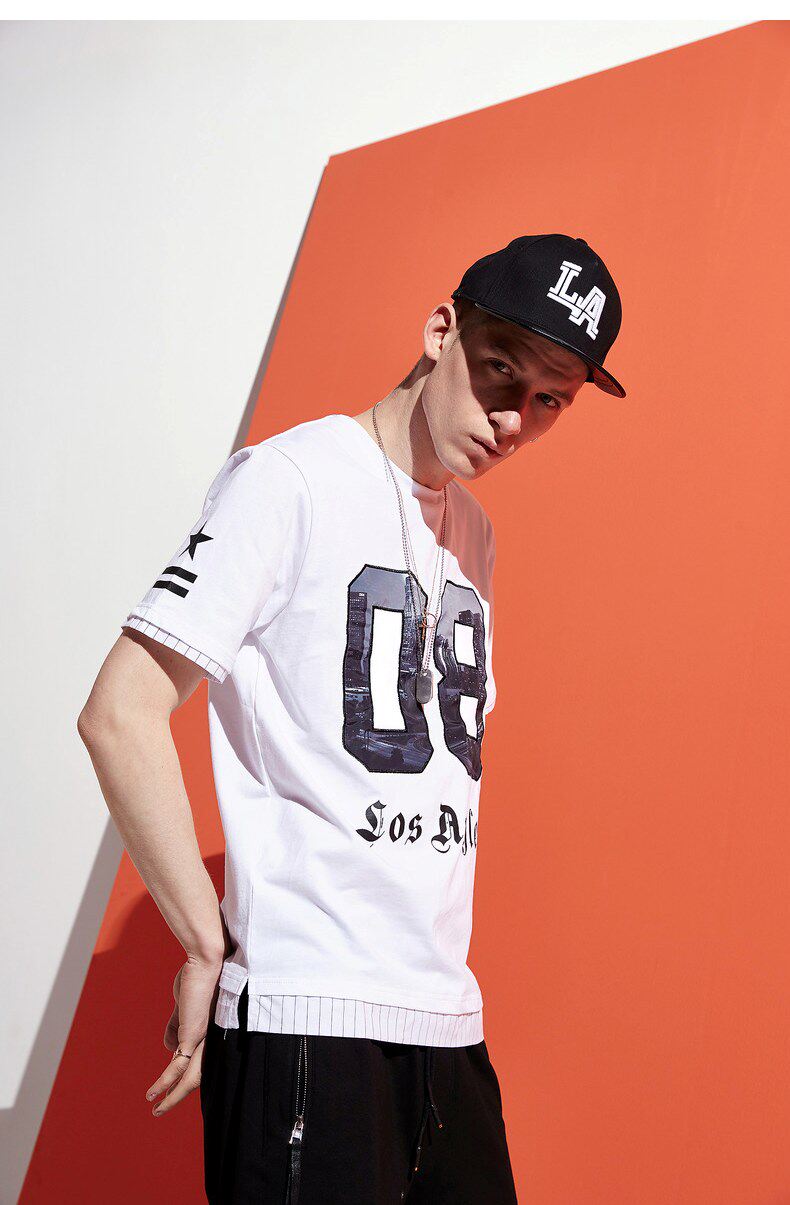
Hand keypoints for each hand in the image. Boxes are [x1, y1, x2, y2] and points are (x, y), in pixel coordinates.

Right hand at [145, 953, 222, 1116]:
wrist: (207, 958)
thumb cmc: (198, 975)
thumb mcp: (186, 1003)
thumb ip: (178, 1024)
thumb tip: (169, 1048)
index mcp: (213, 1033)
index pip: (205, 1063)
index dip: (192, 1078)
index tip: (179, 1091)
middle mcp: (213, 1040)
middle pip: (200, 1076)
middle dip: (182, 1094)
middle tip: (166, 1108)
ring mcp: (204, 1039)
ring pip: (191, 1078)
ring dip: (173, 1097)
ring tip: (158, 1110)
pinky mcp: (193, 1035)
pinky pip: (178, 1067)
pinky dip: (165, 1084)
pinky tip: (154, 1095)